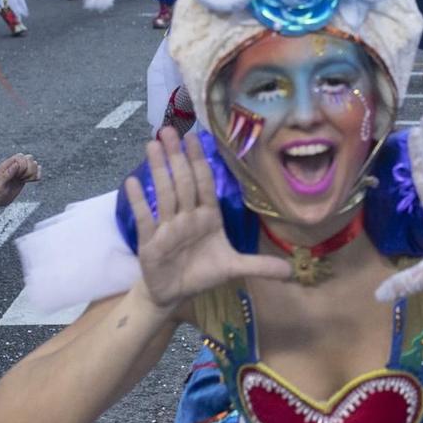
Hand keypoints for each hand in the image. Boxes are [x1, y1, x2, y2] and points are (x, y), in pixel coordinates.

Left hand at [0, 153, 40, 207]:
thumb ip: (7, 174)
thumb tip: (17, 164)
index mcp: (7, 164)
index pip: (21, 157)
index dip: (22, 166)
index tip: (16, 176)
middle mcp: (15, 165)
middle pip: (30, 158)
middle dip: (28, 169)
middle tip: (21, 178)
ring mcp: (20, 171)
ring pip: (35, 164)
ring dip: (33, 173)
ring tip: (24, 180)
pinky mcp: (25, 177)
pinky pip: (37, 172)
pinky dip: (37, 176)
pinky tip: (30, 181)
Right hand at [124, 126, 289, 311]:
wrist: (173, 293)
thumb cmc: (202, 273)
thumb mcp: (234, 269)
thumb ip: (260, 266)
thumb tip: (291, 272)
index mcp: (207, 217)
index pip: (204, 184)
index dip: (200, 161)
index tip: (194, 137)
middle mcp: (187, 217)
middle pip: (183, 183)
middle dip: (177, 157)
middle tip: (169, 129)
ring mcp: (167, 228)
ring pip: (164, 194)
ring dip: (159, 170)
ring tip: (153, 144)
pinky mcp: (150, 242)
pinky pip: (145, 219)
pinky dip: (139, 202)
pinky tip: (131, 182)